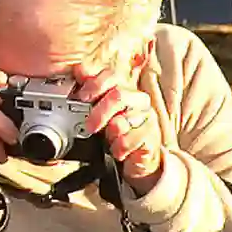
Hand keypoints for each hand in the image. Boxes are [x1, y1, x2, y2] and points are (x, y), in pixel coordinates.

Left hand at [65, 57, 170, 196]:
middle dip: (99, 112)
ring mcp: (147, 118)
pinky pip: (130, 141)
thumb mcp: (100, 114)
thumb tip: (79, 72)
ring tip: (110, 140)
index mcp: (124, 90)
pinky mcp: (152, 137)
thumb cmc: (116, 134)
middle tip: (90, 126)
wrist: (134, 158)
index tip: (82, 95)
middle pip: (119, 96)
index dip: (95, 84)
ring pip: (122, 122)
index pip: (112, 77)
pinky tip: (118, 150)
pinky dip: (120, 148)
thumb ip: (91, 94)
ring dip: (111, 134)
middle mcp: (138, 101)